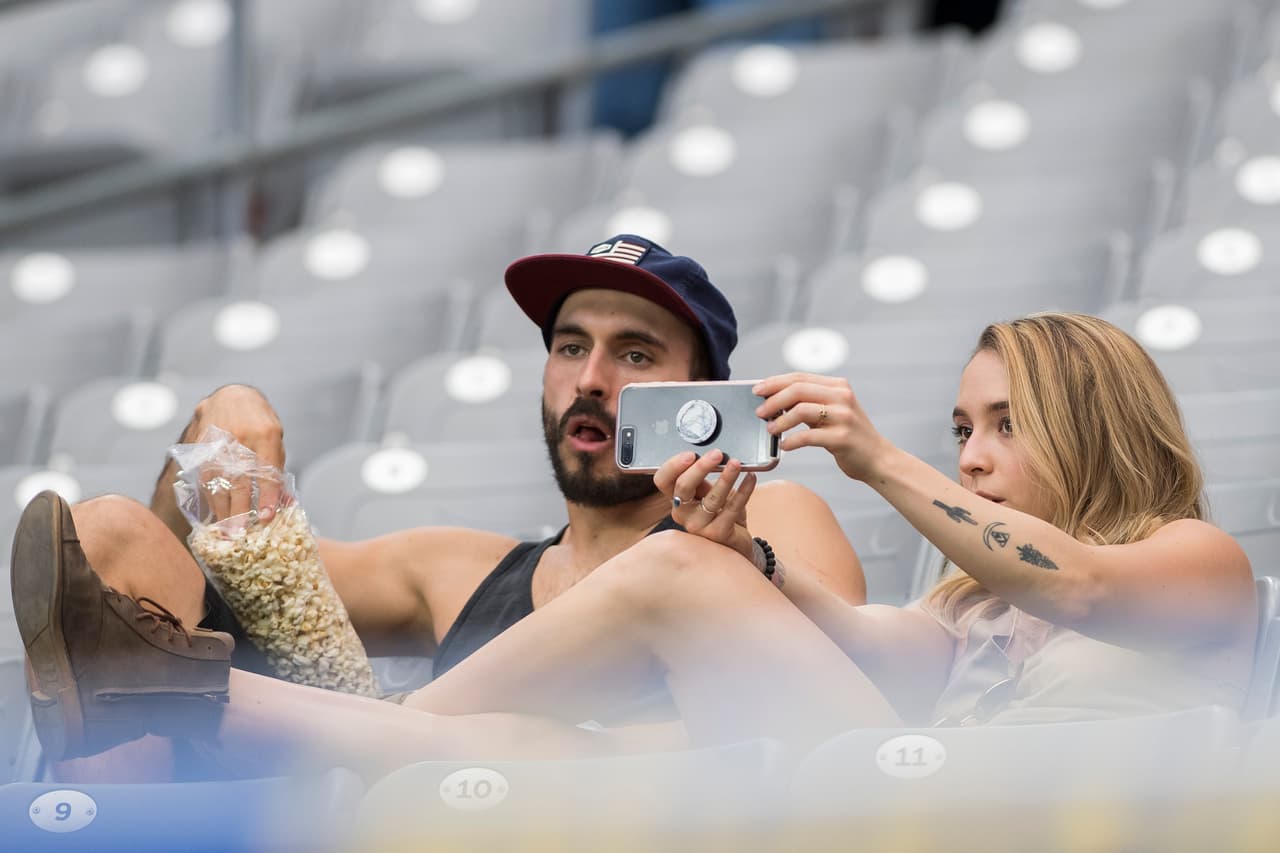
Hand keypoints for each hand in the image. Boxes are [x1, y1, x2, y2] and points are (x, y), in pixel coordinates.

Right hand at [187, 385, 286, 524]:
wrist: (231, 397)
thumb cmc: (259, 424)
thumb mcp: (276, 441)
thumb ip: (277, 471)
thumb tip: (284, 504)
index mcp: (266, 434)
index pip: (267, 470)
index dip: (266, 496)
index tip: (266, 517)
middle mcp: (240, 436)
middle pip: (239, 479)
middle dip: (239, 509)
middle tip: (240, 534)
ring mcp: (218, 440)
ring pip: (217, 480)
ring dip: (221, 509)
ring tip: (226, 531)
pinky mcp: (202, 446)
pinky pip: (204, 476)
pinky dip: (209, 498)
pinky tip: (213, 514)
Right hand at [653, 449, 755, 561]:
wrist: (734, 544)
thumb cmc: (720, 515)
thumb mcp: (708, 494)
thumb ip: (704, 479)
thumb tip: (711, 457)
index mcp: (677, 498)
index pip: (663, 480)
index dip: (673, 466)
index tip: (691, 454)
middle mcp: (683, 513)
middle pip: (683, 487)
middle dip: (701, 467)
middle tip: (717, 455)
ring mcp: (699, 526)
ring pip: (711, 497)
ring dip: (726, 477)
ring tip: (737, 464)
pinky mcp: (718, 534)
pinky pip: (733, 508)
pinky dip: (744, 491)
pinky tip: (750, 479)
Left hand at [752, 373, 892, 482]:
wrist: (877, 458)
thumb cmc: (849, 435)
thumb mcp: (833, 411)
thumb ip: (810, 402)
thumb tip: (775, 399)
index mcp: (838, 386)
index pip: (800, 377)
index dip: (775, 382)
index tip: (758, 390)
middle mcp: (842, 397)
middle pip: (798, 390)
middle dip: (773, 400)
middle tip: (759, 412)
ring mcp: (843, 416)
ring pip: (801, 410)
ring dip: (780, 421)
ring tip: (770, 430)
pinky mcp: (842, 437)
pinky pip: (808, 436)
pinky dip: (792, 441)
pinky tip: (785, 446)